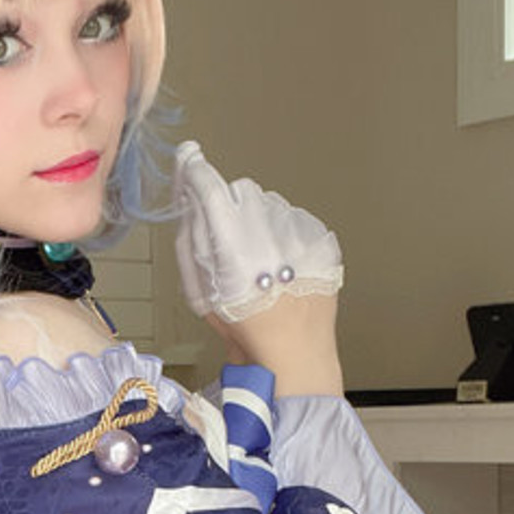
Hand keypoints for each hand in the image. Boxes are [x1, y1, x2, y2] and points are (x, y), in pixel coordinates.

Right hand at [175, 143, 342, 320]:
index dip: (197, 171)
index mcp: (232, 245)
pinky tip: (283, 267)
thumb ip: (191, 242)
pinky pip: (297, 222)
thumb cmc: (247, 330)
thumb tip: (191, 203)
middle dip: (233, 207)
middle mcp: (268, 232)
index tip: (191, 159)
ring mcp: (300, 233)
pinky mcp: (322, 239)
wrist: (296, 354)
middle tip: (231, 240)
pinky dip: (286, 237)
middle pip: (243, 192)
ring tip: (263, 264)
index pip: (210, 188)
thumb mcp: (201, 292)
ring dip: (261, 223)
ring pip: (272, 206)